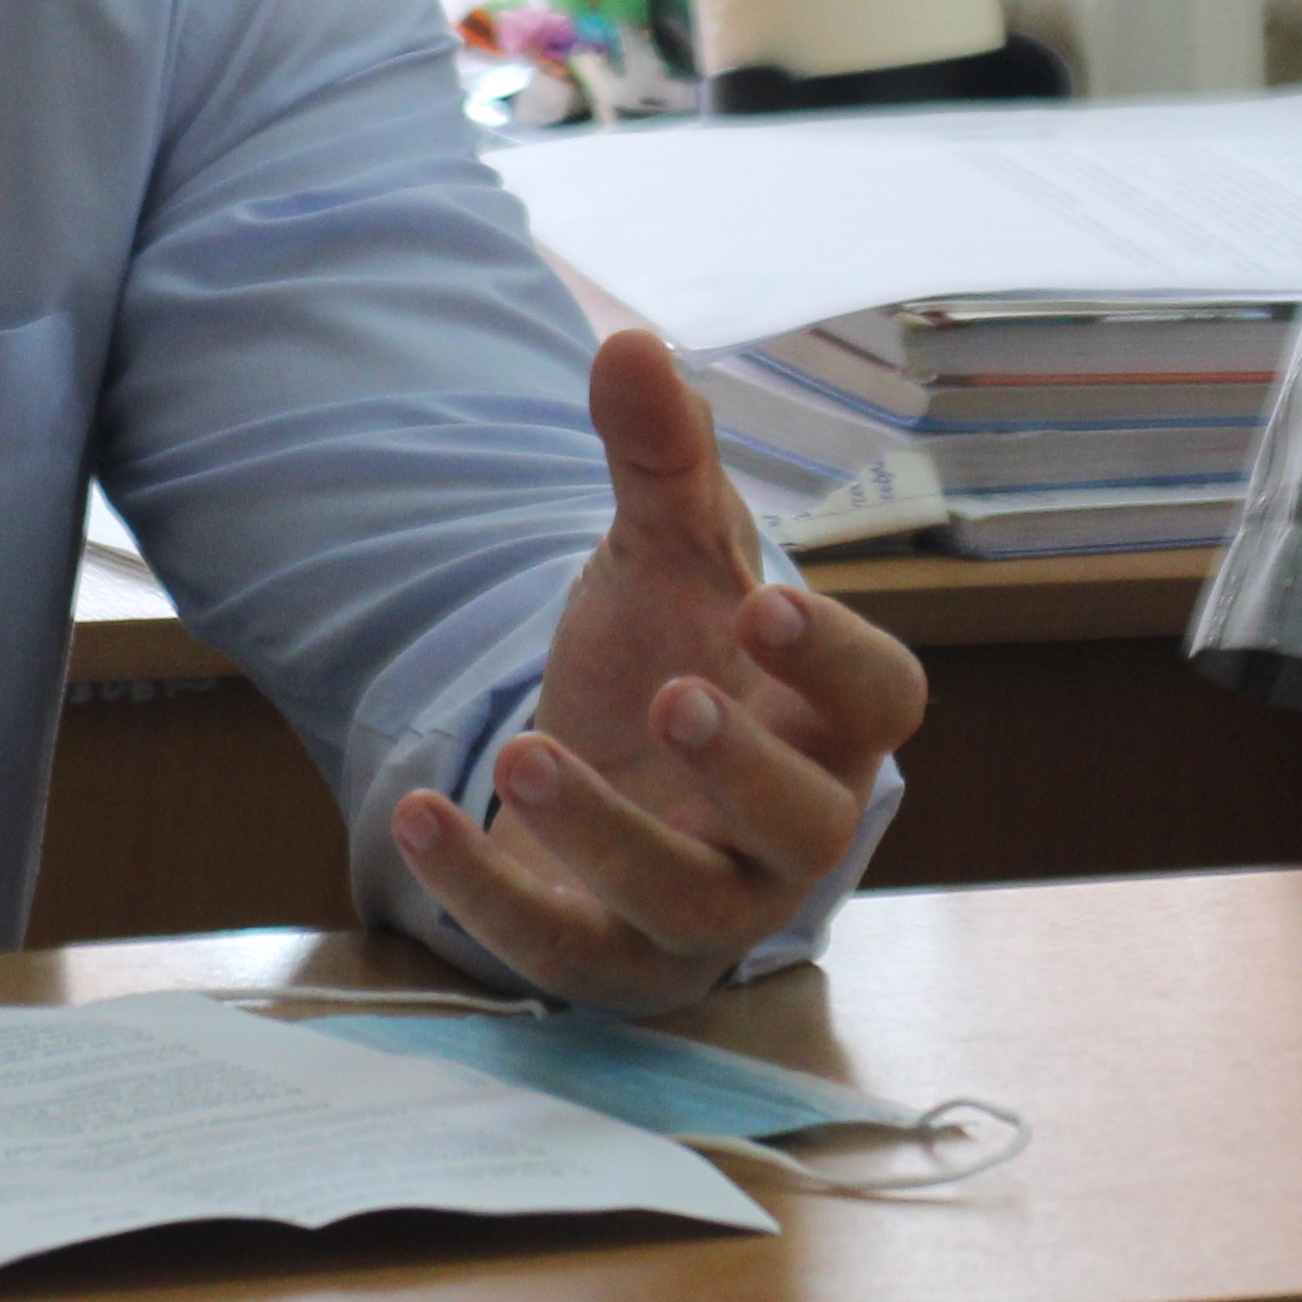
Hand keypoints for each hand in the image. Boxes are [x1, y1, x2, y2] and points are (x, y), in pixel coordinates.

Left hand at [391, 331, 930, 1009]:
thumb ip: (658, 457)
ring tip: (521, 750)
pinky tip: (420, 812)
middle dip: (743, 765)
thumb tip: (629, 341)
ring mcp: (702, 908)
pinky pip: (562, 953)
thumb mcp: (660, 556)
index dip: (835, 659)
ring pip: (687, 901)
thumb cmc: (667, 658)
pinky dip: (487, 892)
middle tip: (673, 697)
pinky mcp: (606, 961)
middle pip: (808, 823)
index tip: (763, 603)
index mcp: (828, 722)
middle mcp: (788, 830)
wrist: (592, 779)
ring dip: (607, 833)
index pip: (882, 702)